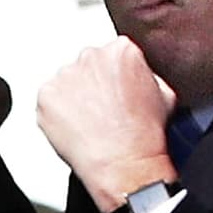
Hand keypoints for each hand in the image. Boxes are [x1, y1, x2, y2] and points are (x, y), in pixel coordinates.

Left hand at [37, 36, 177, 212]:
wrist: (124, 163)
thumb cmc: (143, 136)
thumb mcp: (165, 96)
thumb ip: (147, 75)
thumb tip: (137, 75)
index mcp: (121, 50)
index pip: (112, 54)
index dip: (114, 77)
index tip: (115, 92)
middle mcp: (91, 56)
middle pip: (88, 65)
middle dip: (93, 84)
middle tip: (102, 112)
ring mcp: (66, 75)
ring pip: (67, 82)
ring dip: (74, 98)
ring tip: (90, 123)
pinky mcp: (47, 96)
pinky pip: (49, 100)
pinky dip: (57, 113)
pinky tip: (76, 128)